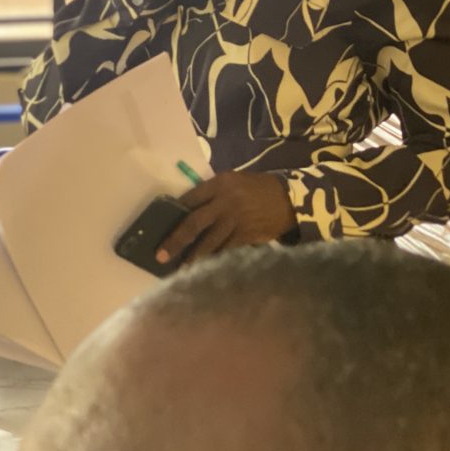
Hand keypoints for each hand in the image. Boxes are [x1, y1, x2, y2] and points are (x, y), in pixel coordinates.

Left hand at [156, 171, 297, 265]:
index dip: (175, 212)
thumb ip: (213, 193)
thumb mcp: (234, 181)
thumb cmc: (256, 188)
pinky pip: (226, 250)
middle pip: (194, 222)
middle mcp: (225, 201)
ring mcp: (235, 220)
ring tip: (181, 269)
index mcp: (219, 183)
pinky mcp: (246, 235)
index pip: (190, 198)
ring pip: (209, 241)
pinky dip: (215, 259)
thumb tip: (189, 210)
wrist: (288, 199)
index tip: (161, 226)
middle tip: (161, 255)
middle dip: (176, 240)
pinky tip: (205, 269)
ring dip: (194, 257)